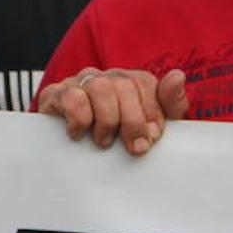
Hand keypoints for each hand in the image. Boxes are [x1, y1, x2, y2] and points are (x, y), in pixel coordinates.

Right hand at [36, 67, 188, 155]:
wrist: (70, 157)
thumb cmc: (117, 141)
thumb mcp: (150, 128)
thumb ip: (170, 104)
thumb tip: (178, 76)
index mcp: (128, 81)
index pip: (145, 82)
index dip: (151, 111)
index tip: (153, 138)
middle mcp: (104, 77)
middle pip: (124, 84)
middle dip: (133, 120)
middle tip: (135, 148)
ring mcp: (79, 83)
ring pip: (99, 87)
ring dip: (107, 120)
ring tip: (105, 142)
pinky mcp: (55, 95)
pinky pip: (71, 97)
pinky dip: (79, 118)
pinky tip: (79, 134)